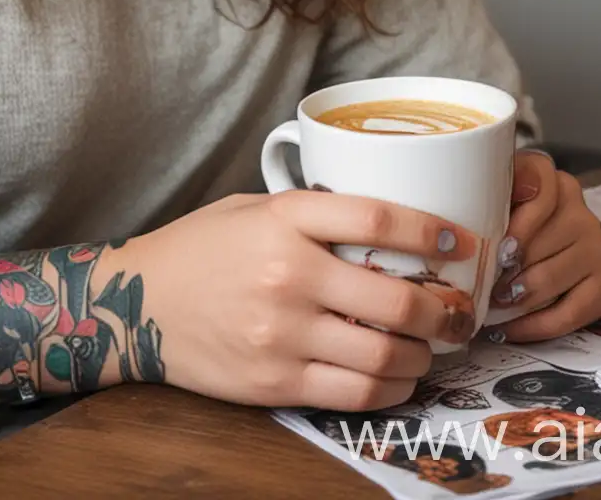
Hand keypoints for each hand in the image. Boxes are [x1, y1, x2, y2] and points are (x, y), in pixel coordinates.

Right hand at [134, 190, 477, 409]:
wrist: (137, 302)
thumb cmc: (204, 246)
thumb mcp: (257, 207)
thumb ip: (317, 212)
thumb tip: (390, 221)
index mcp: (286, 218)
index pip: (378, 218)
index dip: (432, 231)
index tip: (463, 242)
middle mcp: (288, 275)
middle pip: (394, 301)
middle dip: (443, 312)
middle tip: (461, 312)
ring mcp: (282, 334)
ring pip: (381, 355)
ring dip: (422, 357)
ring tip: (432, 349)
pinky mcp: (274, 381)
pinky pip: (351, 393)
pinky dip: (389, 389)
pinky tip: (399, 377)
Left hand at [489, 151, 600, 341]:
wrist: (529, 238)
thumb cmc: (499, 218)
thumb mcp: (490, 196)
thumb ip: (482, 195)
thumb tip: (475, 221)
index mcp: (552, 181)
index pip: (541, 187)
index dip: (520, 221)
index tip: (499, 248)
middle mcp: (579, 210)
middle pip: (543, 242)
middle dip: (508, 269)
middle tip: (481, 284)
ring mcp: (594, 247)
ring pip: (554, 277)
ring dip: (519, 298)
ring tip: (492, 303)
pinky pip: (575, 311)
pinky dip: (539, 326)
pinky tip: (510, 329)